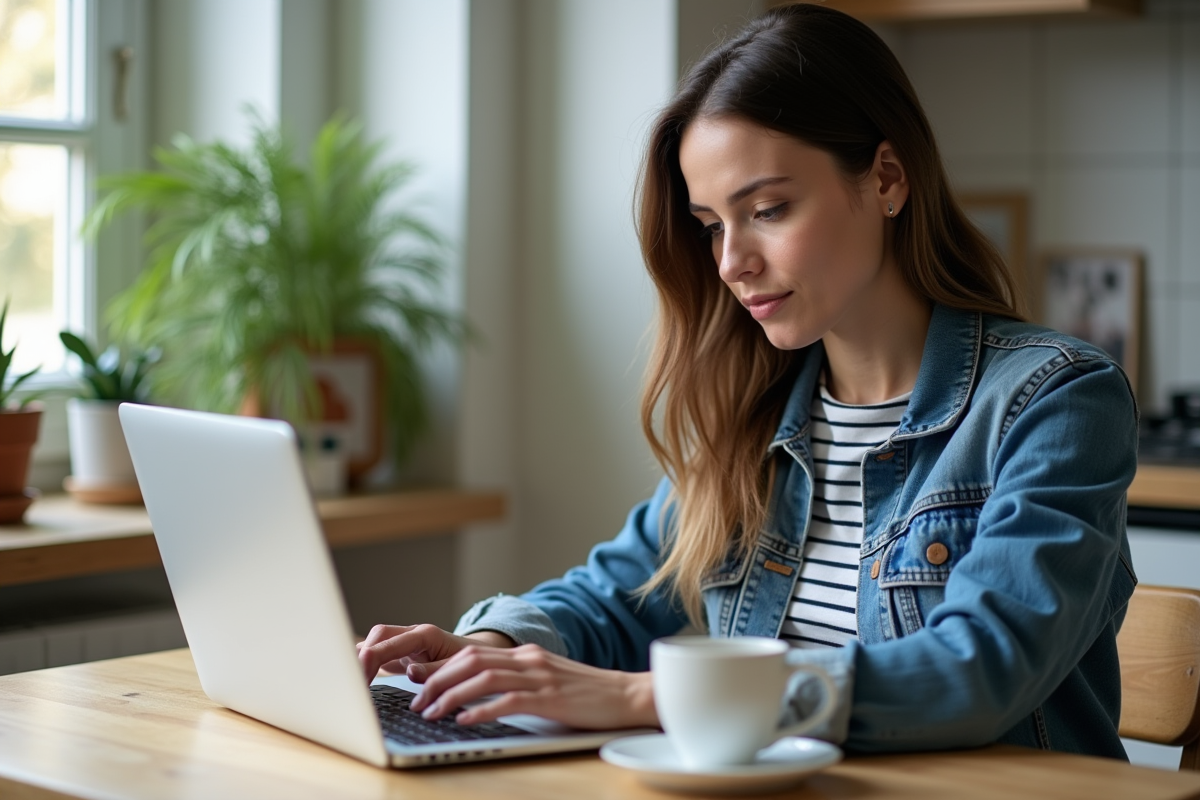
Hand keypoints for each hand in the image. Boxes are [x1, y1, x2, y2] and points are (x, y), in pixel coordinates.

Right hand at [356, 623, 514, 682]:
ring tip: (347, 683)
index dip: (369, 660)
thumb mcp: (458, 667)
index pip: (386, 642)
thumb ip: (435, 670)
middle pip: (376, 636)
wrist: (481, 656)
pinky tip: (357, 682)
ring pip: (374, 643)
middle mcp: (411, 635)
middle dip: (359, 658)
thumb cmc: (472, 661)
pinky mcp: (400, 655)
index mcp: (425, 634)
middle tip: (349, 685)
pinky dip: (365, 665)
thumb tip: (411, 672)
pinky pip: (378, 654)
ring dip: (359, 660)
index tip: (359, 680)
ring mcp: (404, 643)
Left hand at [410, 643, 658, 730]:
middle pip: (471, 660)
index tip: (417, 682)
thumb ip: (517, 682)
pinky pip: (509, 701)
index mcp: (526, 655)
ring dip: (451, 696)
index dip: (440, 667)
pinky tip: (465, 722)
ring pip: (484, 678)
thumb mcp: (547, 681)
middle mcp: (529, 660)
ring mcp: (540, 677)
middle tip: (416, 701)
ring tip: (432, 713)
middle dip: (437, 680)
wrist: (629, 695)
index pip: (472, 652)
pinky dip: (482, 711)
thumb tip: (479, 695)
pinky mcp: (551, 699)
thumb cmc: (588, 695)